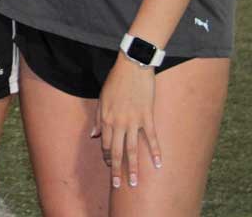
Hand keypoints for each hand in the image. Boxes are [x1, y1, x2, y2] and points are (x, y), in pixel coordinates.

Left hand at [93, 54, 161, 188]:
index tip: (110, 168)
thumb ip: (98, 118)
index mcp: (106, 117)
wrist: (132, 66)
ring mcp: (133, 121)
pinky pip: (151, 138)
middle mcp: (118, 122)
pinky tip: (158, 165)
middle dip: (116, 169)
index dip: (107, 157)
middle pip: (117, 151)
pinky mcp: (147, 117)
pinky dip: (155, 152)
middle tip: (119, 186)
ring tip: (134, 183)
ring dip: (133, 167)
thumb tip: (94, 136)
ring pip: (133, 149)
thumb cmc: (115, 82)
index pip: (106, 144)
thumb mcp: (102, 98)